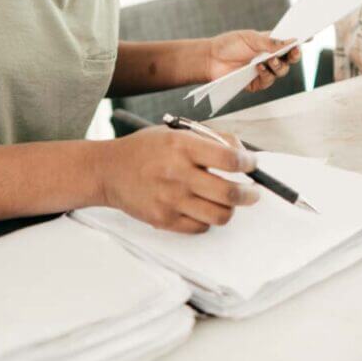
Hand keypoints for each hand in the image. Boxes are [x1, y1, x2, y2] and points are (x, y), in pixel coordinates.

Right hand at [100, 127, 260, 233]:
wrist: (109, 170)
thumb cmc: (146, 149)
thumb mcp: (176, 132)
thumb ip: (212, 139)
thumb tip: (243, 153)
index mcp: (182, 146)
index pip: (229, 159)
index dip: (248, 164)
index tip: (252, 165)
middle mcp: (177, 174)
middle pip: (229, 193)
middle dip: (250, 194)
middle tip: (252, 192)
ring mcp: (170, 200)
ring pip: (220, 215)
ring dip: (230, 209)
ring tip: (227, 201)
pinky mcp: (164, 220)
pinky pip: (201, 227)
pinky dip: (207, 219)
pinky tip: (202, 208)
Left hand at [207, 30, 301, 92]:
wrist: (210, 59)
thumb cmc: (228, 45)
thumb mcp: (250, 38)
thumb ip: (270, 41)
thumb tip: (290, 40)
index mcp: (270, 43)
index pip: (289, 43)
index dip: (300, 41)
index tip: (309, 37)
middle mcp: (270, 57)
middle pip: (290, 59)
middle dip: (294, 55)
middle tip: (293, 52)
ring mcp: (264, 71)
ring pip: (281, 71)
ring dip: (278, 65)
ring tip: (269, 60)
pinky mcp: (257, 83)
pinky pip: (268, 81)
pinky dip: (266, 74)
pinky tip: (259, 68)